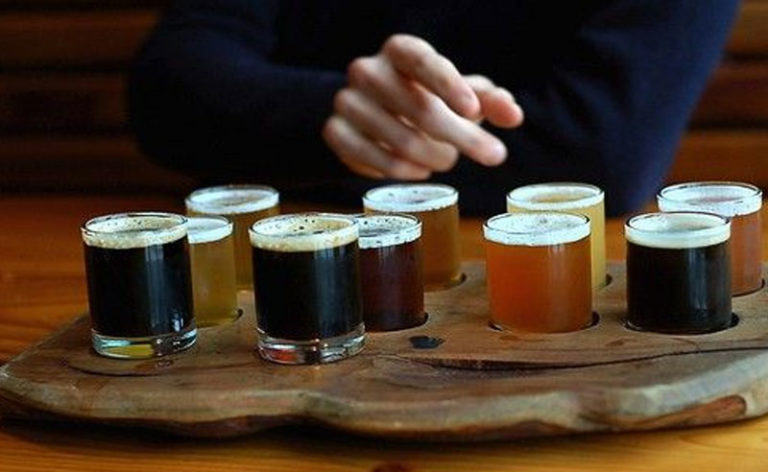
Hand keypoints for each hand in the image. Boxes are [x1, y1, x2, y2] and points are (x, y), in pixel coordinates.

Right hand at [323, 34, 523, 179]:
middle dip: (461, 137)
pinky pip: (374, 161)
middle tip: (493, 155)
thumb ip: (489, 100)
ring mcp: (346, 102)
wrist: (371, 114)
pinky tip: (419, 169)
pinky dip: (403, 171)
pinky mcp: (335, 132)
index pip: (421, 60)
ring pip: (399, 140)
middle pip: (417, 108)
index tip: (473, 111)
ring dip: (434, 157)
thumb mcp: (461, 94)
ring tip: (446, 159)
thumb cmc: (425, 99)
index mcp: (398, 50)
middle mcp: (366, 70)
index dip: (447, 84)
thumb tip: (513, 115)